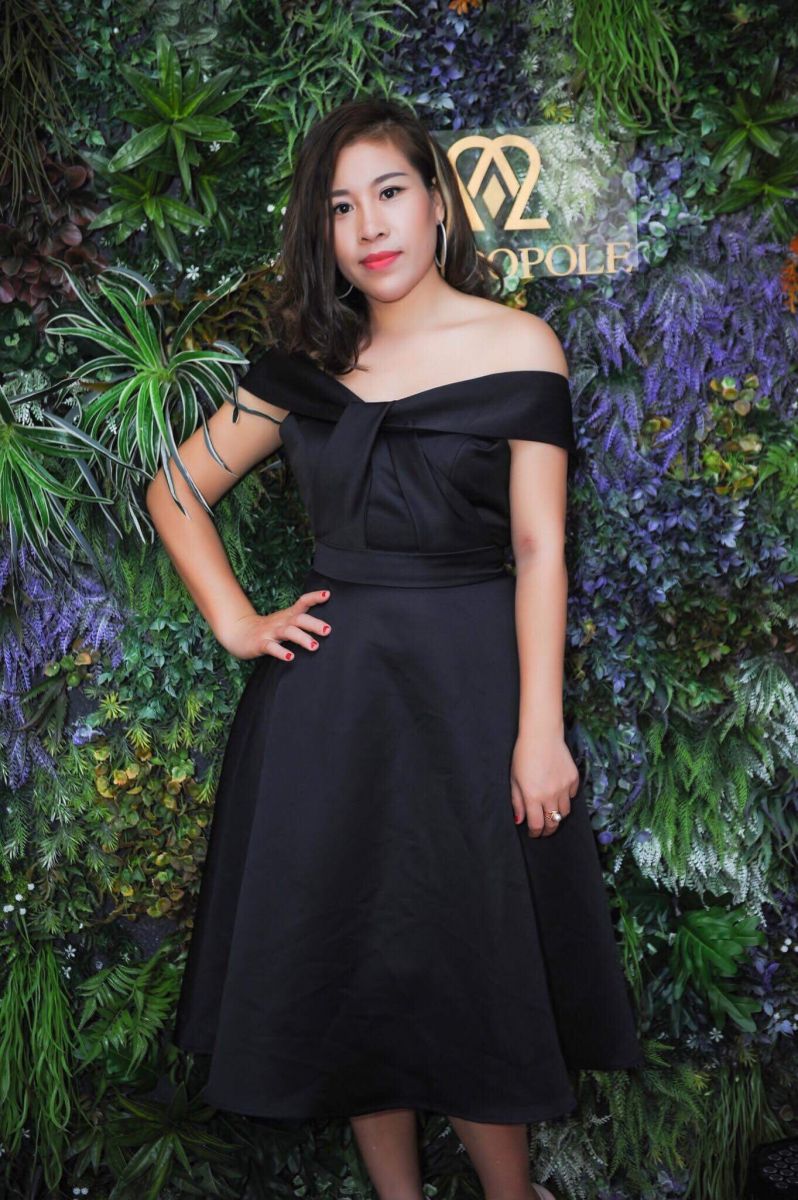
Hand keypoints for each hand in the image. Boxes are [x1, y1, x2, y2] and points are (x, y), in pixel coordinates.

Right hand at [215, 589, 331, 660]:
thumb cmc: (268, 629)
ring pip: (288, 632)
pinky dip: (281, 652)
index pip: (302, 603)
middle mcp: (281, 622)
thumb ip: (301, 622)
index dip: (314, 598)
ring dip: (302, 638)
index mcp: (288, 616)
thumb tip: (325, 626)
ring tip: (314, 646)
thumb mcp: (285, 622)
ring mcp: (270, 632)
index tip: (327, 595)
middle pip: (298, 619)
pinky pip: (271, 647)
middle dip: (314, 623)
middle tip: (328, 630)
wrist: (238, 633)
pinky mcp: (260, 644)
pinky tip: (290, 657)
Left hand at [510, 734, 579, 837]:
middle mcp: (550, 795)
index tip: (533, 833)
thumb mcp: (514, 779)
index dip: (535, 833)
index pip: (538, 825)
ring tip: (551, 812)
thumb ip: (517, 801)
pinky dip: (566, 798)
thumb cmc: (523, 755)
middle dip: (548, 830)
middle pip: (553, 822)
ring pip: (565, 812)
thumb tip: (519, 820)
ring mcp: (564, 787)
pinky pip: (572, 796)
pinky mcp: (574, 779)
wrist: (541, 735)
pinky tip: (558, 793)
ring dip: (557, 815)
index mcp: (533, 796)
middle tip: (544, 830)